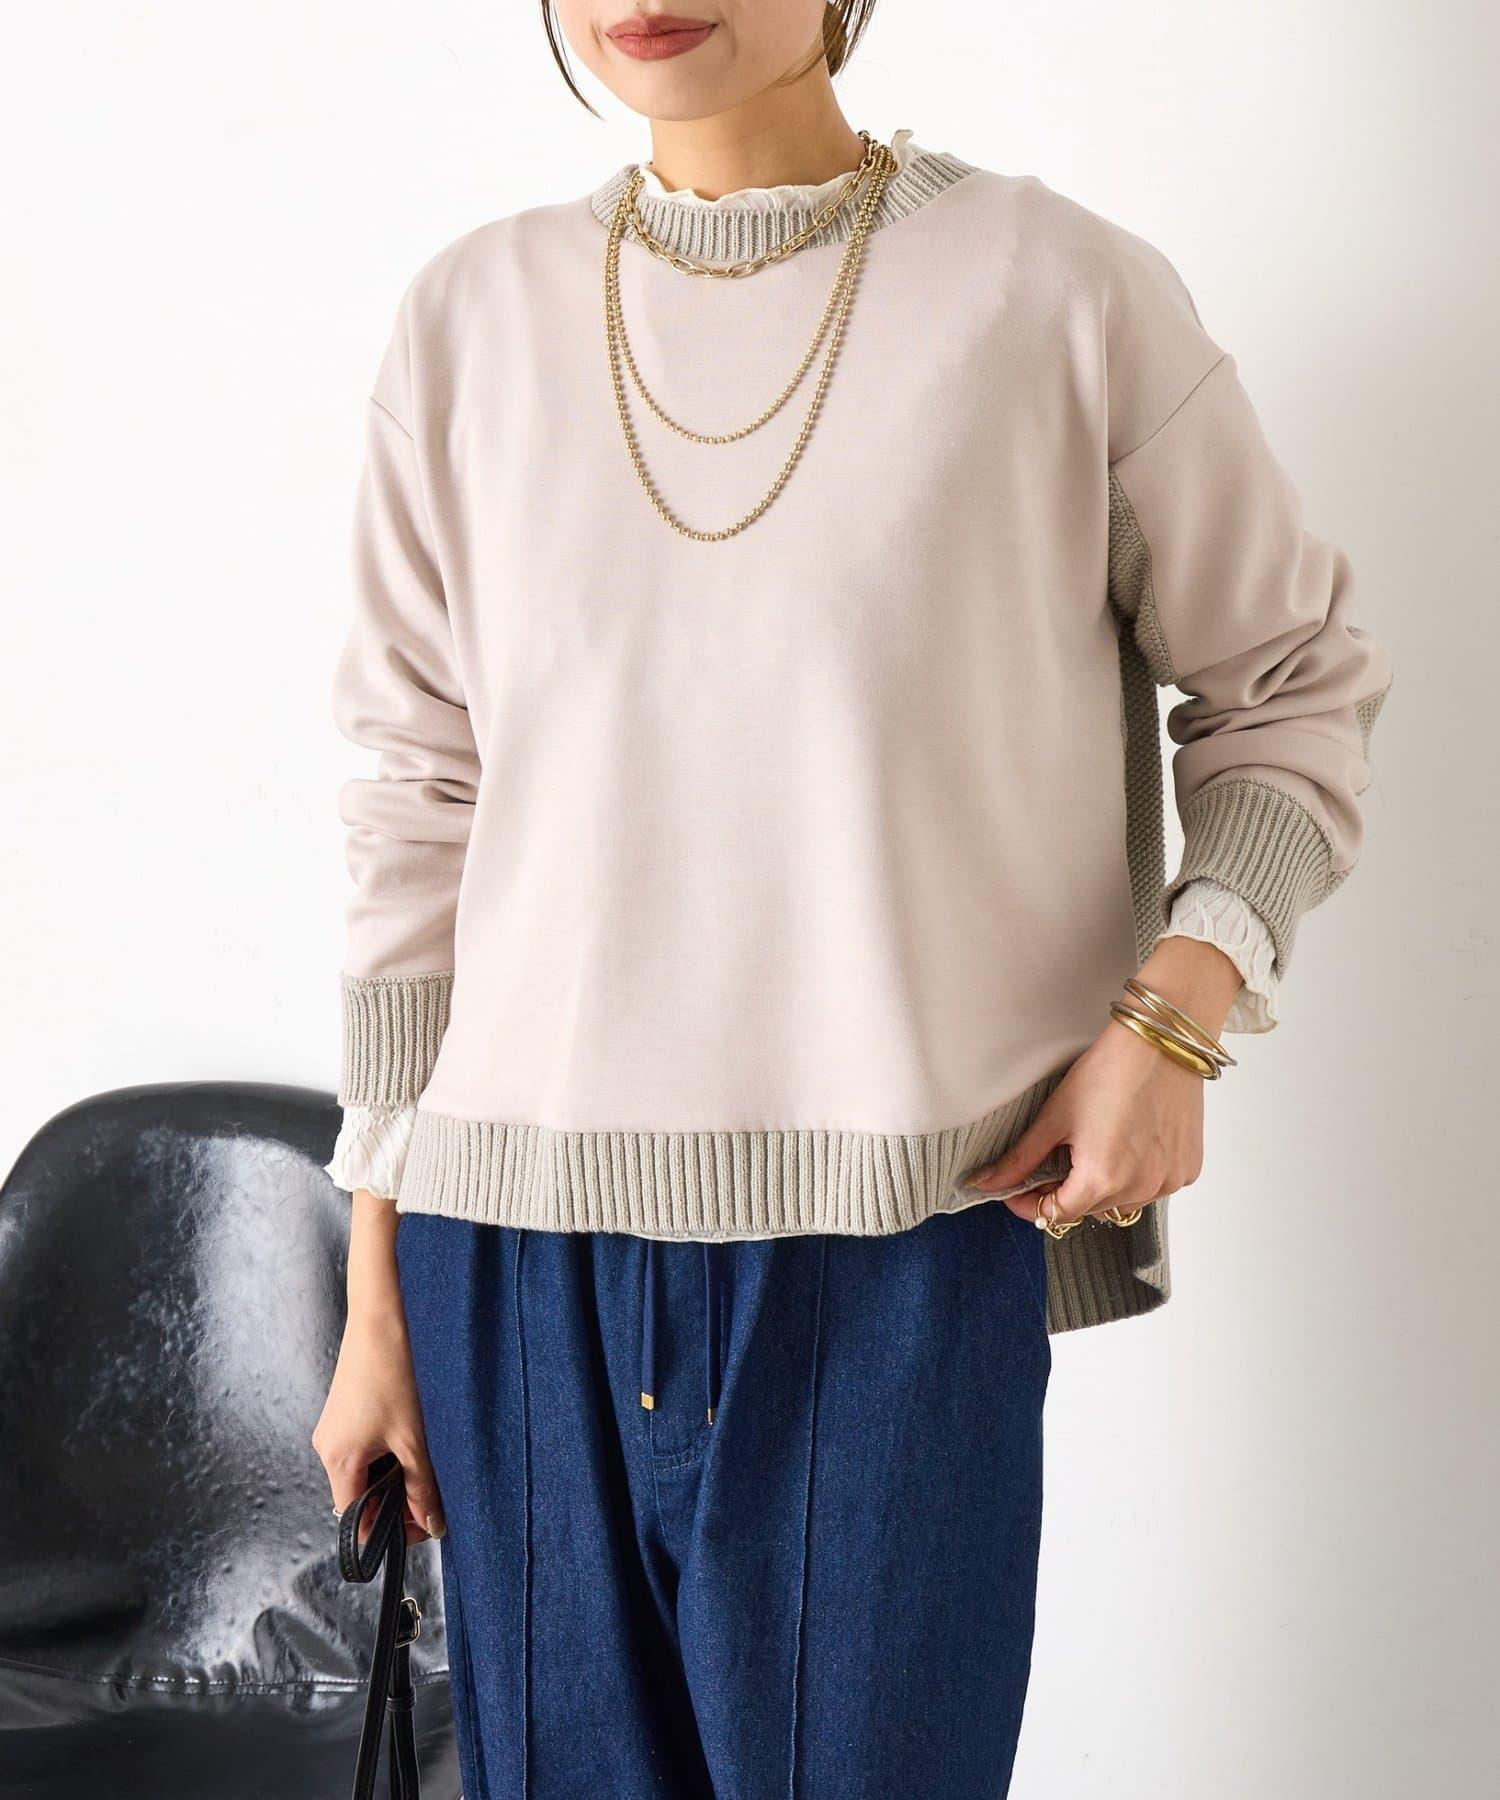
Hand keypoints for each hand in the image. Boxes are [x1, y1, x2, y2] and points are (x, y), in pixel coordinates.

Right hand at [311, 1191, 444, 1547]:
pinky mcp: (341, 1415)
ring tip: (422, 1469)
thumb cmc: (392, 1374)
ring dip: (389, 1482)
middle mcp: (326, 1449)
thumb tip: (432, 1524)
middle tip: (429, 1502)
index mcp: (337, 1460)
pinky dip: (382, 1459)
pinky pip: (358, 1452)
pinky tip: (407, 1445)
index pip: (354, 1519)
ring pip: (359, 1475)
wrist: (380, 1320)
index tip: (420, 1528)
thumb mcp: (414, 1437)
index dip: (387, 1532)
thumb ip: (422, 1486)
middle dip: (391, 1507)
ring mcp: (331, 1430)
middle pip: (356, 1499)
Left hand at [966, 937, 1239, 1227]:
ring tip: (1095, 1146)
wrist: (1160, 1042)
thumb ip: (1020, 1158)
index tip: (1017, 1192)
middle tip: (1052, 1161)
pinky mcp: (1187, 1170)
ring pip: (1122, 1202)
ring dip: (1103, 1186)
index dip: (1030, 1204)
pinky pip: (1152, 1187)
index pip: (1056, 1215)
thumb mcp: (1055, 1116)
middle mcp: (1139, 1189)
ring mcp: (1168, 1182)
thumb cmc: (1109, 1072)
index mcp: (1102, 1179)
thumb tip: (986, 1183)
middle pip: (1088, 1209)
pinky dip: (1136, 1176)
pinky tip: (1128, 1143)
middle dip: (1065, 1192)